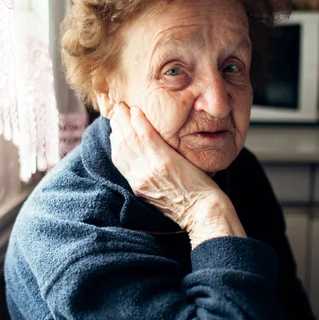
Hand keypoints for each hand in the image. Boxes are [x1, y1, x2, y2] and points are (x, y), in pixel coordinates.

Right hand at [109, 103, 244, 245]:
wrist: (203, 213)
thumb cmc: (191, 203)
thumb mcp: (163, 194)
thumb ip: (152, 178)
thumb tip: (149, 164)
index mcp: (138, 186)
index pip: (119, 158)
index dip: (115, 139)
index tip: (116, 125)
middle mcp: (139, 178)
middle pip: (120, 146)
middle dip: (116, 125)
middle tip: (117, 109)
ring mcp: (149, 171)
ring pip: (129, 140)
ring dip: (124, 120)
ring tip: (123, 106)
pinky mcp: (163, 163)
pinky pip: (146, 138)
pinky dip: (139, 123)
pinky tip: (137, 112)